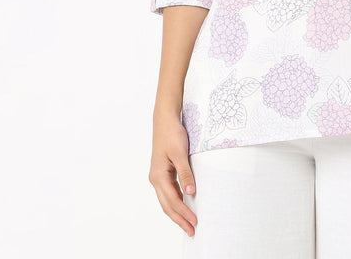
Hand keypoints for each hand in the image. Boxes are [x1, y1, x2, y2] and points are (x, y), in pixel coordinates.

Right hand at [149, 111, 197, 235]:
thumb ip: (185, 174)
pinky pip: (169, 191)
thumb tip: (190, 193)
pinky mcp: (163, 172)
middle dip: (179, 219)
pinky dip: (177, 201)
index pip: (172, 201)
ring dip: (178, 212)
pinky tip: (185, 204)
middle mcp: (156, 179)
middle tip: (192, 231)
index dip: (183, 213)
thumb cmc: (172, 134)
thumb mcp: (181, 153)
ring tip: (189, 222)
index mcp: (158, 176)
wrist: (165, 120)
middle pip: (167, 205)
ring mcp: (158, 176)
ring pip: (167, 200)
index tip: (194, 222)